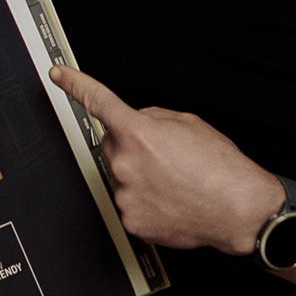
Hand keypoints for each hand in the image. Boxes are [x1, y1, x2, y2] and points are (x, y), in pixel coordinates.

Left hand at [50, 65, 285, 255]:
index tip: (58, 75)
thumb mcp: (188, 123)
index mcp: (138, 132)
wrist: (238, 210)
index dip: (74, 84)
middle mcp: (125, 163)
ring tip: (172, 181)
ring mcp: (125, 194)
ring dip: (138, 175)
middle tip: (163, 156)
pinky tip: (168, 200)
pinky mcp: (130, 220)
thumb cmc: (220, 168)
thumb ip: (152, 118)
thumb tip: (138, 123)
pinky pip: (128, 202)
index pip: (97, 101)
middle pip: (112, 145)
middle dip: (131, 146)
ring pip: (120, 176)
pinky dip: (144, 200)